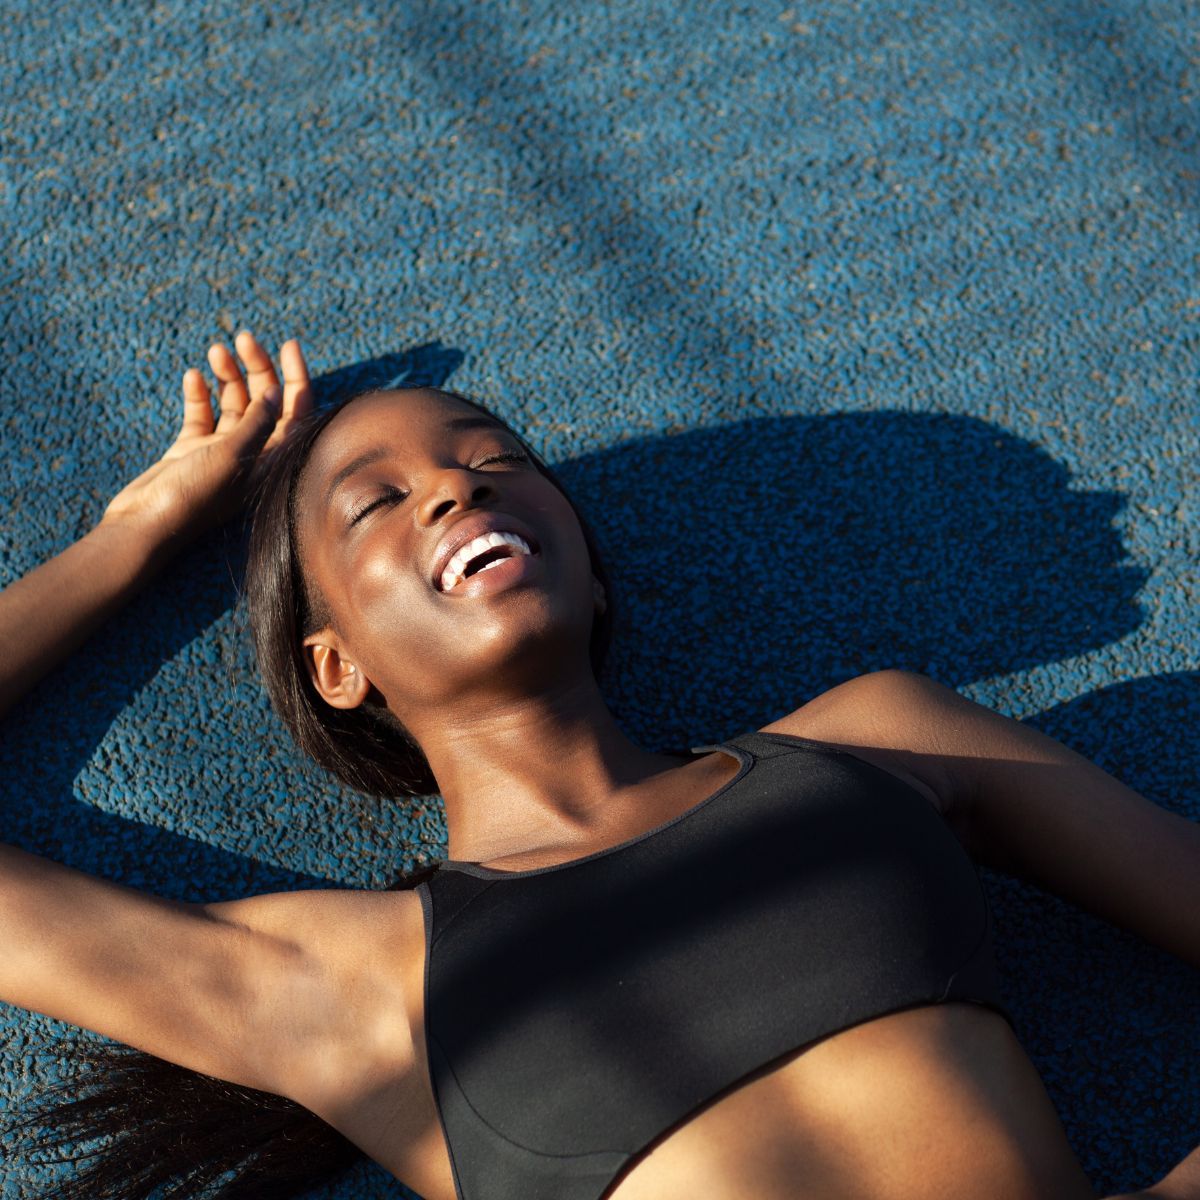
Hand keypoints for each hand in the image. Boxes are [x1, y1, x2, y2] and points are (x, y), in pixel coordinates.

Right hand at [101, 332, 312, 550]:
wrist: (144, 526)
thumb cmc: (194, 497)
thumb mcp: (232, 455)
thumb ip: (258, 423)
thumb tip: (277, 393)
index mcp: (273, 461)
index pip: (297, 412)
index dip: (296, 377)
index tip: (288, 343)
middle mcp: (253, 456)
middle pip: (265, 402)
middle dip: (257, 367)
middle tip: (242, 337)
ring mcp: (221, 453)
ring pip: (233, 404)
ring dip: (227, 375)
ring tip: (215, 350)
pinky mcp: (192, 451)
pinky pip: (202, 415)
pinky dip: (200, 394)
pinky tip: (193, 376)